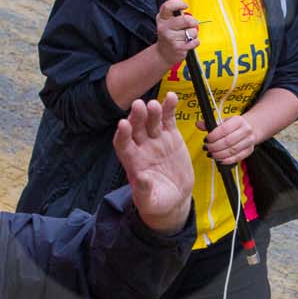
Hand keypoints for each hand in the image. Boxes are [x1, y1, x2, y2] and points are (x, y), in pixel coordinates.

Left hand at [114, 95, 194, 231]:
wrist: (174, 197)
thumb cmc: (157, 202)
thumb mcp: (149, 201)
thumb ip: (144, 191)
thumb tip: (140, 178)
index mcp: (132, 161)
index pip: (123, 144)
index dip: (122, 135)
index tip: (123, 124)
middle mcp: (141, 147)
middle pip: (136, 128)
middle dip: (137, 117)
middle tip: (139, 106)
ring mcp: (155, 139)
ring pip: (152, 121)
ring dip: (152, 111)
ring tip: (154, 104)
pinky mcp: (170, 136)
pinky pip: (168, 119)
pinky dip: (169, 108)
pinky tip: (172, 97)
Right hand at [151, 0, 198, 68]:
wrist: (163, 54)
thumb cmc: (170, 35)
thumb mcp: (168, 23)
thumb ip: (176, 15)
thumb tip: (188, 11)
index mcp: (162, 18)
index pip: (168, 6)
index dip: (179, 3)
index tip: (185, 6)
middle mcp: (164, 27)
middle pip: (186, 20)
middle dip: (193, 22)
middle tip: (192, 24)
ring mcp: (170, 38)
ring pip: (192, 31)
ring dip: (193, 34)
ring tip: (186, 36)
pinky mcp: (178, 47)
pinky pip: (195, 41)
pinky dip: (195, 42)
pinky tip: (188, 43)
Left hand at [201, 116, 260, 166]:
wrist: (250, 128)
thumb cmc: (234, 126)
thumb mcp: (224, 121)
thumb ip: (211, 124)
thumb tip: (198, 124)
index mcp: (238, 121)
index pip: (224, 129)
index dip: (213, 136)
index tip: (206, 139)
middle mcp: (246, 130)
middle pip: (228, 141)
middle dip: (214, 147)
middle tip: (206, 148)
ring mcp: (249, 141)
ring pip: (232, 151)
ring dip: (218, 154)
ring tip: (210, 154)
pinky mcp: (249, 150)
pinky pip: (237, 158)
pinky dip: (226, 160)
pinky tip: (219, 159)